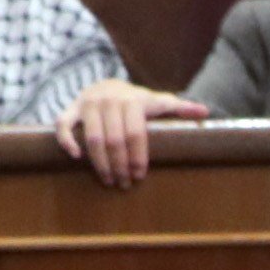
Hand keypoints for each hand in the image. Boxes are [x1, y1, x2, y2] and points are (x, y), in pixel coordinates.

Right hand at [55, 77, 207, 189]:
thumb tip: (205, 112)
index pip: (136, 134)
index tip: (139, 175)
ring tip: (109, 180)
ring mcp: (89, 103)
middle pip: (115, 140)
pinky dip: (67, 140)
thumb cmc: (138, 102)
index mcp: (133, 100)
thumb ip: (179, 108)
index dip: (138, 158)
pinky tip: (76, 158)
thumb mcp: (159, 102)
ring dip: (100, 163)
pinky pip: (63, 124)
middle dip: (120, 166)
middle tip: (125, 184)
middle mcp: (109, 100)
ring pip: (92, 138)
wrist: (109, 85)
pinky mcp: (72, 107)